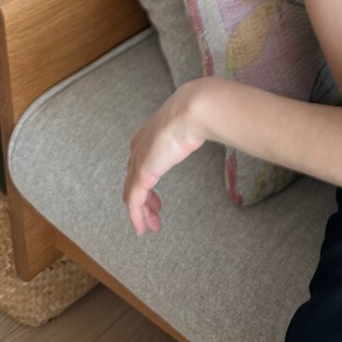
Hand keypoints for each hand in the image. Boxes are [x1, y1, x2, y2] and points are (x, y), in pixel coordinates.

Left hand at [123, 82, 207, 234]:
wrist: (190, 112)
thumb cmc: (195, 113)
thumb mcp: (189, 123)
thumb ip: (190, 130)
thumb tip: (208, 124)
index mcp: (146, 136)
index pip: (138, 163)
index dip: (145, 178)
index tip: (155, 192)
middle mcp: (138, 150)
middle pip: (133, 180)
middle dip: (143, 200)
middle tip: (155, 213)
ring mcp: (138, 163)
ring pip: (133, 195)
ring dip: (142, 213)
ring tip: (152, 226)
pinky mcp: (141, 176)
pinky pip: (134, 204)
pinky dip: (137, 218)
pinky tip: (143, 229)